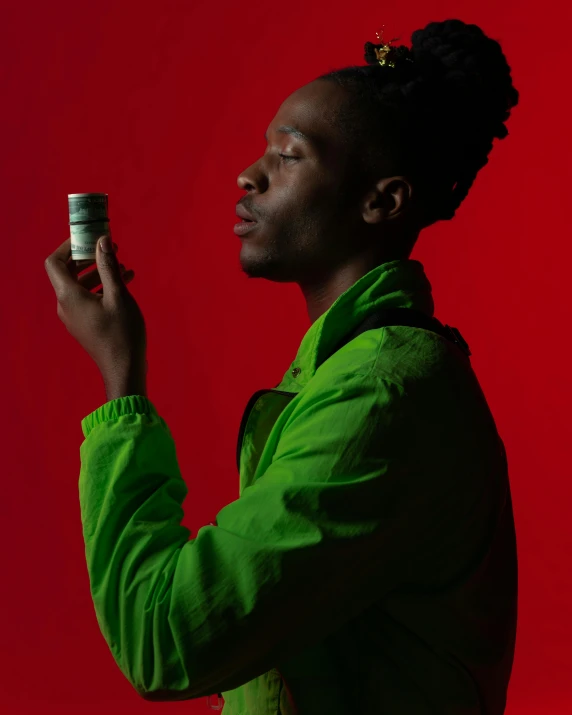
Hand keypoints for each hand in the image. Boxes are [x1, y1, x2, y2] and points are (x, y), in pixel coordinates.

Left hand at [44, 235, 146, 390]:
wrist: (124, 369)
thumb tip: (102, 241)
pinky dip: (102, 288)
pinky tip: (124, 284)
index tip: (89, 238)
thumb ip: (109, 266)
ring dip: (100, 273)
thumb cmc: (122, 333)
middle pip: (68, 272)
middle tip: (111, 248)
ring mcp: (74, 317)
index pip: (54, 262)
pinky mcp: (84, 325)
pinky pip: (87, 299)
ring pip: (81, 286)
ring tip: (124, 267)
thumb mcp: (119, 295)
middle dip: (89, 257)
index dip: (69, 246)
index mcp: (69, 296)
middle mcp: (66, 305)